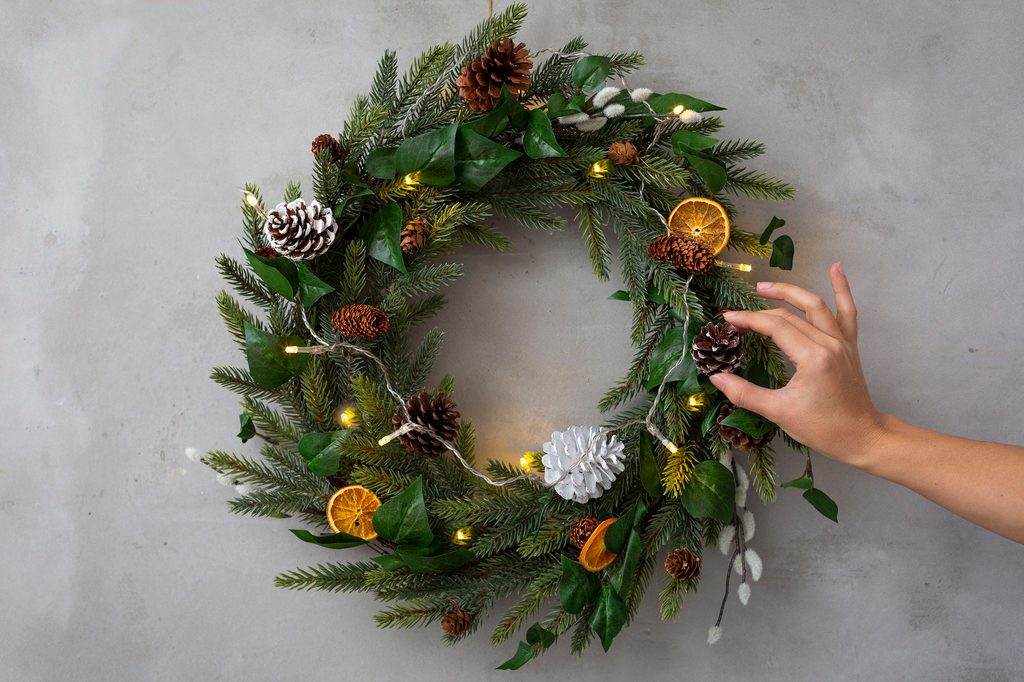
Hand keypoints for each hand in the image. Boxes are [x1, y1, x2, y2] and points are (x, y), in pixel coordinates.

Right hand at [709, 263, 884, 466]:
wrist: (862, 437)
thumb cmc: (823, 428)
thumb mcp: (779, 412)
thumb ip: (745, 393)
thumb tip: (717, 378)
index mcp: (813, 357)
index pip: (775, 326)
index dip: (748, 320)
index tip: (727, 320)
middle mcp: (829, 343)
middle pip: (790, 315)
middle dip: (760, 311)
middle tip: (736, 313)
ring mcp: (842, 342)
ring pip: (815, 305)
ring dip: (790, 292)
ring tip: (765, 287)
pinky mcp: (849, 346)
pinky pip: (847, 311)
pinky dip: (842, 289)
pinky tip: (835, 268)